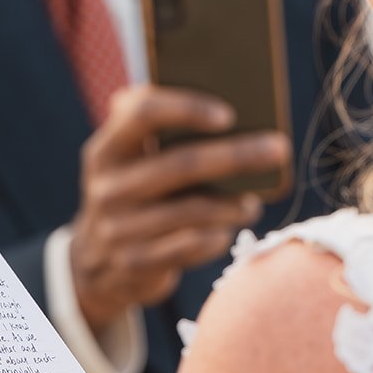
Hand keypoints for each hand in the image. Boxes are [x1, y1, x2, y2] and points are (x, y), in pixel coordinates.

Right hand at [69, 85, 288, 331]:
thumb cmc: (130, 195)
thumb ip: (154, 129)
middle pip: (182, 163)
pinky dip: (216, 236)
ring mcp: (118, 228)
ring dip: (232, 204)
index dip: (188, 108)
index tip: (229, 115)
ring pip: (192, 210)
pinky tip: (228, 230)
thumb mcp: (126, 160)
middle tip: (277, 149)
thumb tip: (227, 110)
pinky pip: (190, 245)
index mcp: (105, 150)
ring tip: (254, 201)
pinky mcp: (136, 263)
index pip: (144, 113)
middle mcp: (106, 188)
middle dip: (237, 155)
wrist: (95, 263)